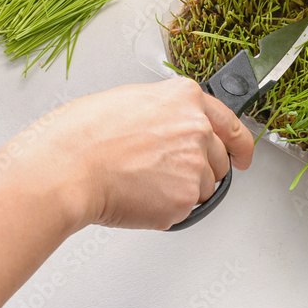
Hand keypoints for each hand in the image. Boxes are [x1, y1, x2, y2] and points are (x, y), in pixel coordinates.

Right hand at [0, 78, 254, 231]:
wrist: (64, 168)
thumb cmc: (80, 135)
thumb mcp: (128, 101)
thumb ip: (163, 112)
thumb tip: (169, 127)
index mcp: (184, 97)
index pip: (230, 122)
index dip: (240, 143)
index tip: (243, 155)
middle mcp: (197, 128)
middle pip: (218, 159)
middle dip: (200, 169)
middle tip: (164, 175)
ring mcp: (194, 164)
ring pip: (204, 187)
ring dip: (181, 190)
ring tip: (140, 182)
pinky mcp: (184, 198)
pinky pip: (184, 210)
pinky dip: (165, 210)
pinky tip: (137, 196)